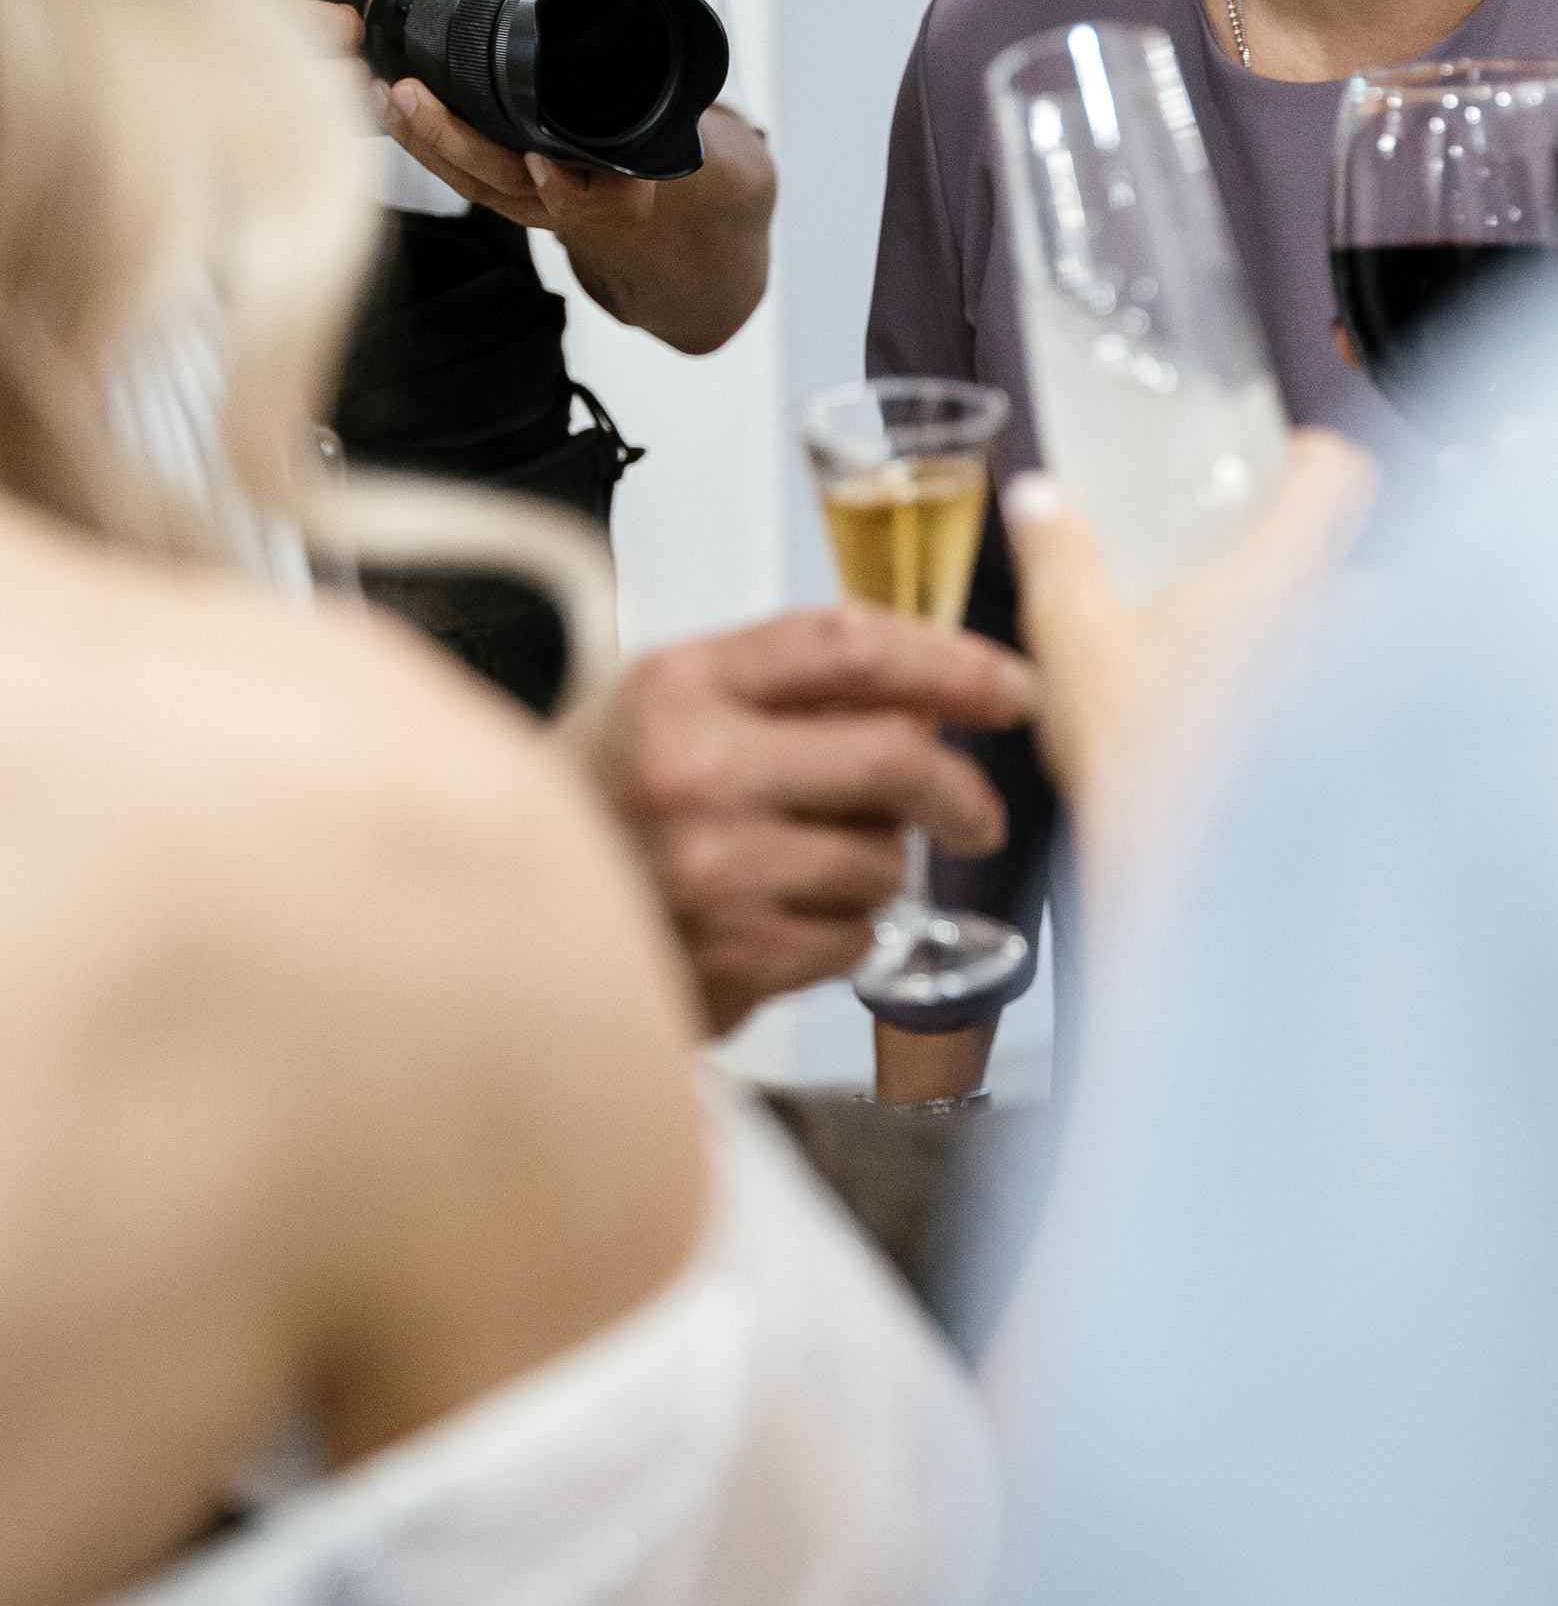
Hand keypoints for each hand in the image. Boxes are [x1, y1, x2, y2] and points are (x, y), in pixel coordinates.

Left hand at [375, 0, 656, 237]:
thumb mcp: (643, 37)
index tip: (544, 166)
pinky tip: (386, 107)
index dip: (569, 190)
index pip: (597, 197)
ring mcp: (527, 196)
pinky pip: (451, 171)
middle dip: (457, 145)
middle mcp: (570, 196)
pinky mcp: (494, 184)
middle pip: (508, 183)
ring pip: (470, 180)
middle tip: (414, 98)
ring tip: (386, 93)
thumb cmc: (629, 98)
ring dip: (424, 140)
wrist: (623, 151)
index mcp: (620, 181)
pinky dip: (418, 141)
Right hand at [575, 605, 1037, 1036]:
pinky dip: (841, 934)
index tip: (1008, 686)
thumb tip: (928, 698)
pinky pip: (853, 940)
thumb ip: (782, 688)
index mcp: (682, 686)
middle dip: (960, 788)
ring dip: (880, 868)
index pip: (852, 647)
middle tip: (974, 810)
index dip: (953, 663)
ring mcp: (717, 869)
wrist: (502, 922)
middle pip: (896, 757)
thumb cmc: (594, 808)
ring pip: (885, 861)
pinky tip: (781, 920)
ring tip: (813, 868)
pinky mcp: (733, 958)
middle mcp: (697, 769)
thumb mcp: (662, 707)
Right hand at [1001, 432, 1375, 936]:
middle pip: (1347, 558)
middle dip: (1298, 561)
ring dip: (1311, 639)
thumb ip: (1059, 553)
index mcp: (1276, 573)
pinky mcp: (1345, 757)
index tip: (1278, 463)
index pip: (1342, 476)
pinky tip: (1248, 734)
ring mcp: (1350, 695)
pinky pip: (1345, 712)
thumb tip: (1040, 502)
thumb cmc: (1144, 759)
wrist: (1187, 874)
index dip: (1314, 457)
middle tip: (1238, 573)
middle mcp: (1331, 626)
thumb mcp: (1073, 636)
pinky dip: (1310, 711)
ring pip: (1352, 639)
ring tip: (1243, 661)